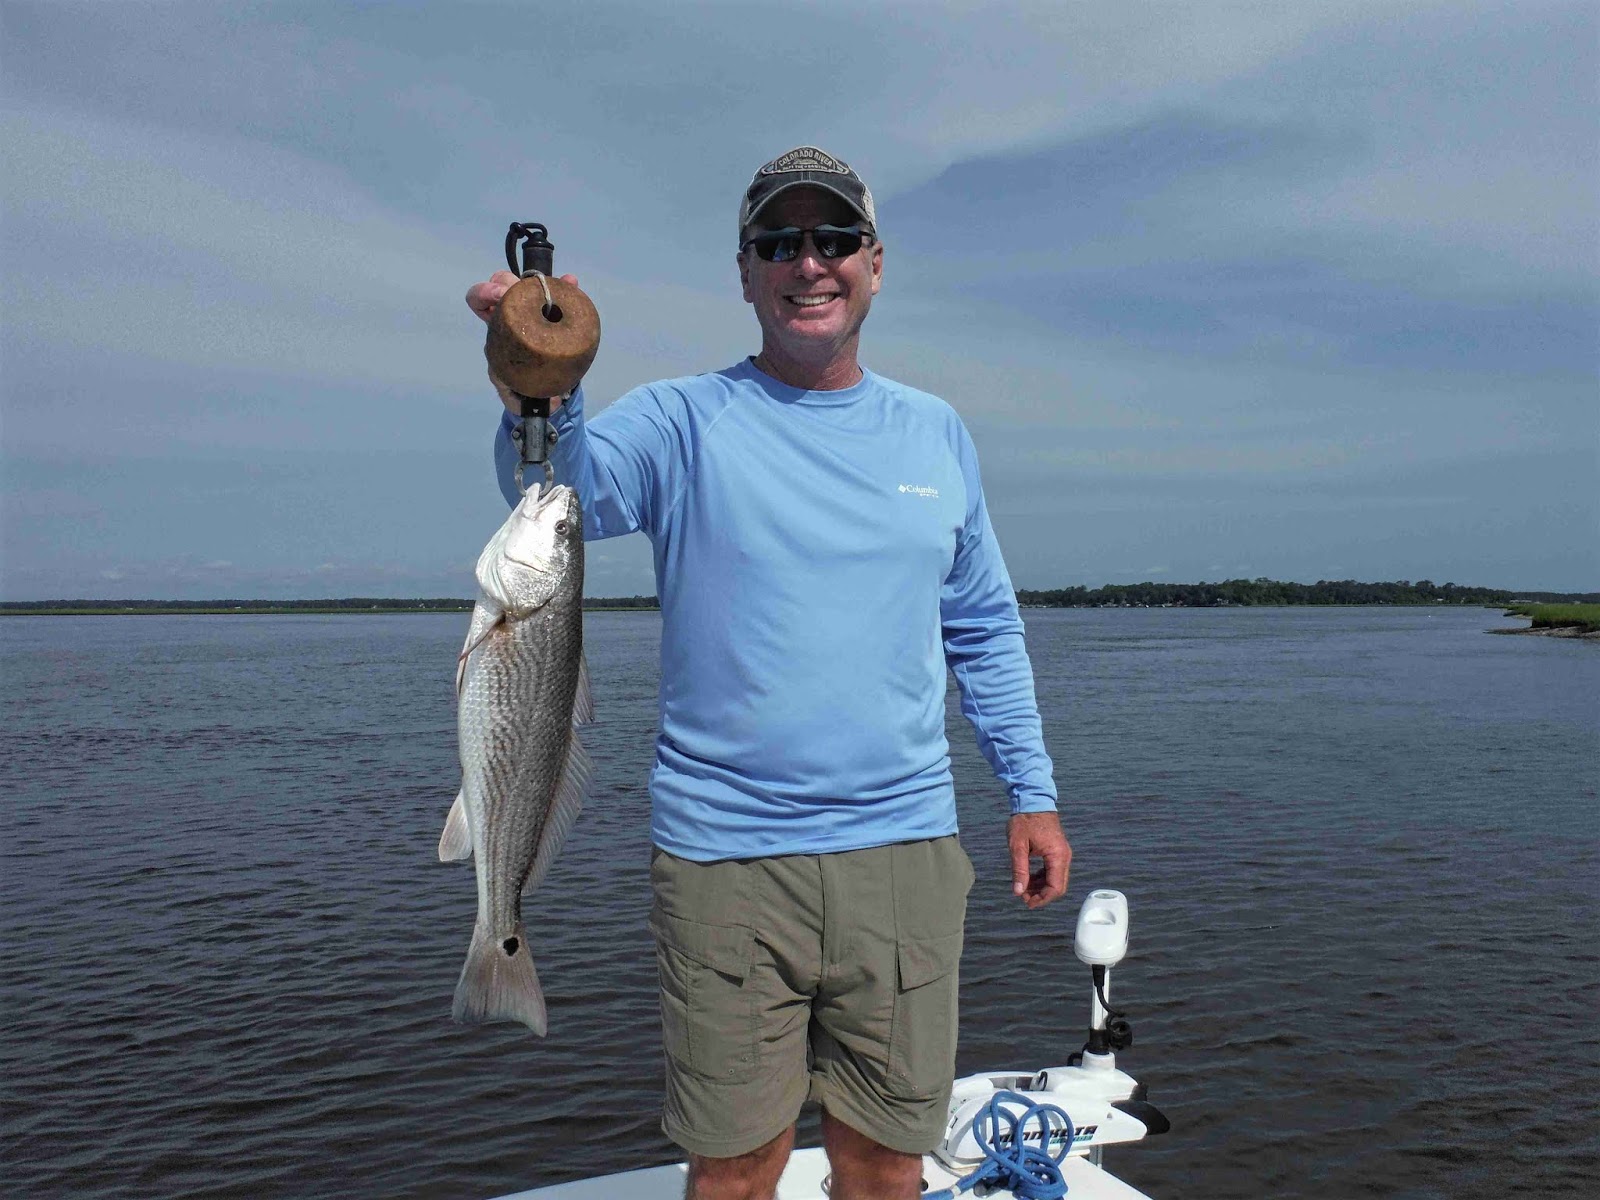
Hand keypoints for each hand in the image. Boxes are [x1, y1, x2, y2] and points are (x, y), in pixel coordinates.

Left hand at [468, 270, 582, 413]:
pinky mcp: (553, 313)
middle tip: (523, 292)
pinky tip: (571, 282)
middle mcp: (510, 315)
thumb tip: (552, 400)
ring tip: (556, 286)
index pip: (479, 301)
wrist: (540, 392)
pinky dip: (565, 286)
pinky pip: (557, 294)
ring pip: (527, 284)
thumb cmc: (521, 389)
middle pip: (501, 283)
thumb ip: (525, 393)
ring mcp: (531, 311)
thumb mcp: (518, 393)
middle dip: (508, 282)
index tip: (499, 298)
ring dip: (540, 282)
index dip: (484, 294)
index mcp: (496, 329)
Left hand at [1008, 811, 1070, 908]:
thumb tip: (1018, 891)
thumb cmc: (1024, 820)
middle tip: (1023, 897)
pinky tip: (1028, 878)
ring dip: (1041, 887)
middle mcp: (1064, 856)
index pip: (1055, 887)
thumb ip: (1019, 870)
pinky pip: (1053, 871)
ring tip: (1023, 888)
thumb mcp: (1018, 846)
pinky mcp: (1057, 851)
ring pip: (1056, 879)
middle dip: (1041, 895)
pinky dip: (1042, 878)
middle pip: (1058, 886)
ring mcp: (1062, 853)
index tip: (1027, 903)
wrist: (1033, 800)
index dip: (1042, 899)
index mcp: (1057, 856)